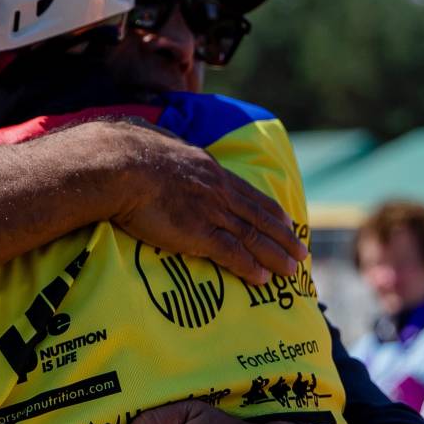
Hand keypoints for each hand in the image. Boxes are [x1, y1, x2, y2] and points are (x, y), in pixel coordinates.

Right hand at [100, 121, 306, 285]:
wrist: (122, 164)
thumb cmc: (130, 153)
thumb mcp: (159, 144)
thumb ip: (168, 152)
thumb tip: (158, 145)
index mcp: (210, 170)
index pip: (249, 193)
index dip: (270, 211)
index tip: (286, 221)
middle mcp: (218, 191)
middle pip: (260, 217)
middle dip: (283, 237)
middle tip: (301, 252)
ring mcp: (211, 212)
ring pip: (254, 237)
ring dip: (276, 256)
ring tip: (291, 271)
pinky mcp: (199, 233)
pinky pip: (232, 254)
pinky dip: (249, 267)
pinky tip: (262, 279)